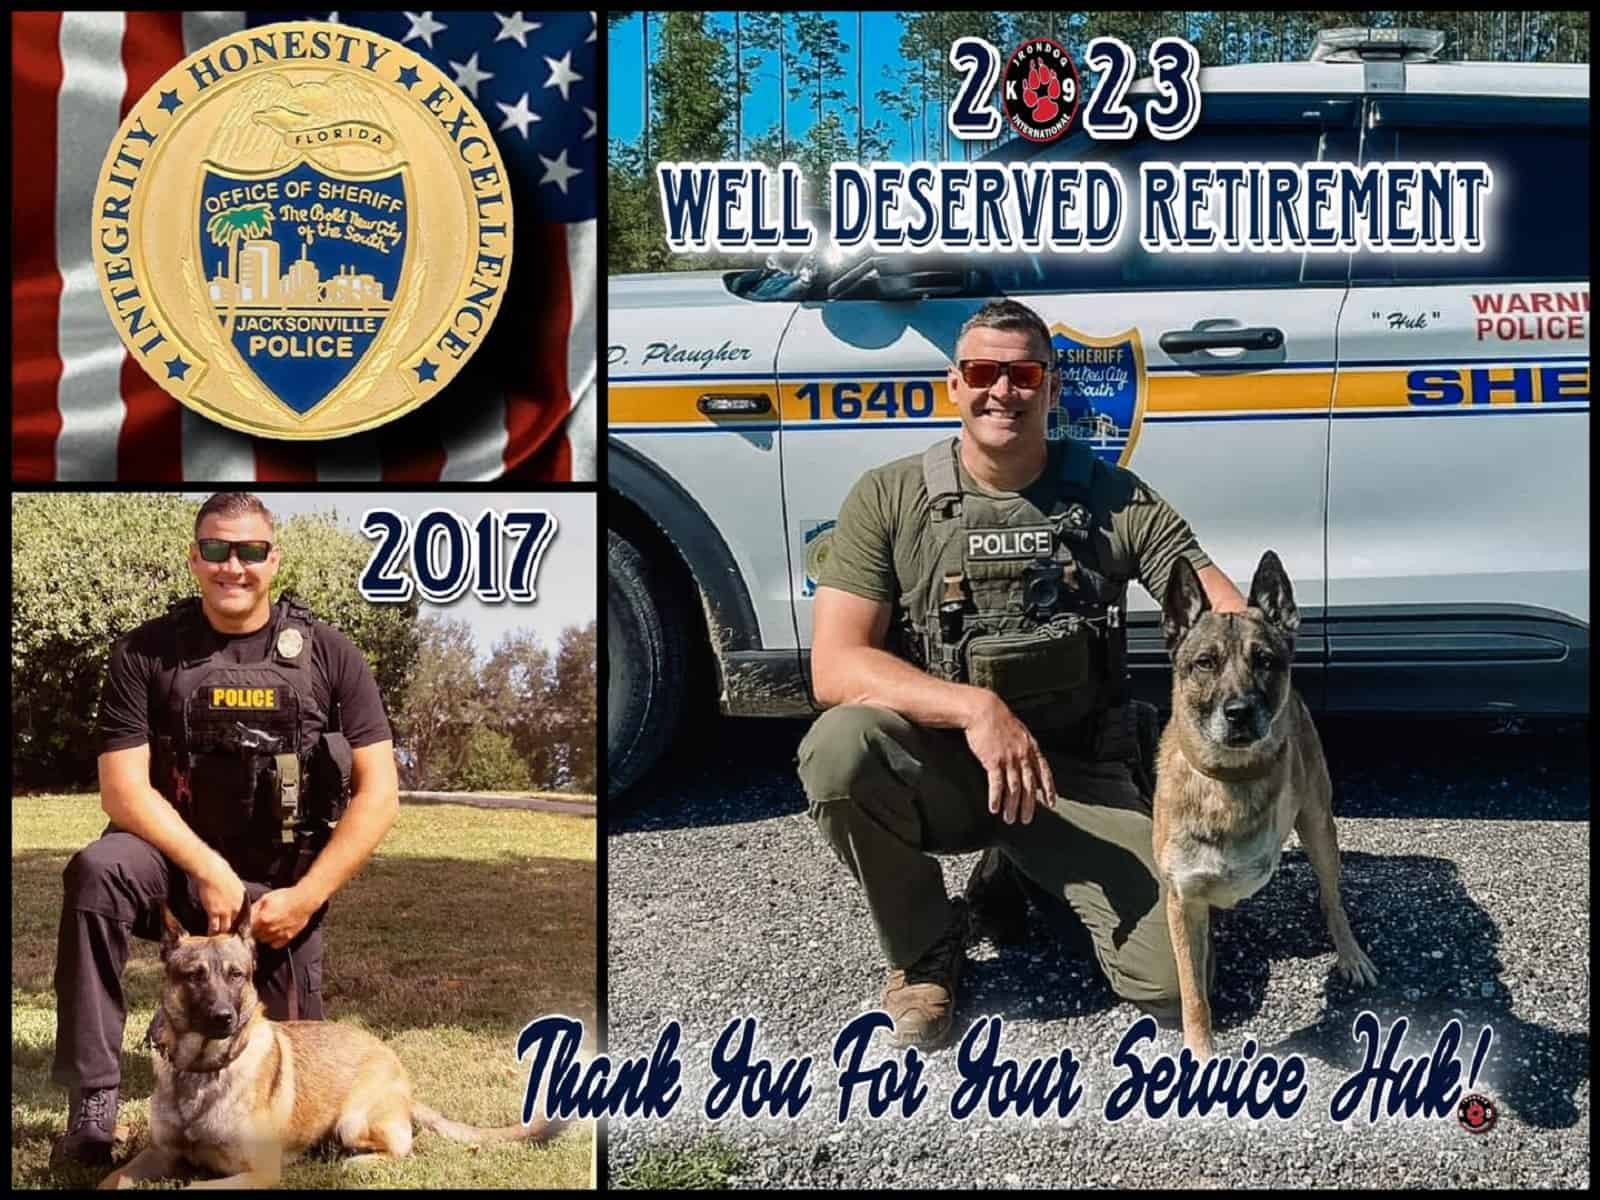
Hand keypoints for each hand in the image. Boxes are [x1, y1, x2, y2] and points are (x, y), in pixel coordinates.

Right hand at [194, 859, 244, 934]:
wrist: (212, 871)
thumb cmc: (222, 872)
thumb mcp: (235, 881)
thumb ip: (236, 890)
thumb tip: (233, 891)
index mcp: (243, 898)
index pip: (245, 915)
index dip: (240, 922)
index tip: (238, 928)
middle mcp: (237, 906)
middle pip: (236, 923)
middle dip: (232, 930)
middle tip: (228, 937)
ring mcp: (226, 910)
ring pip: (226, 927)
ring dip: (222, 934)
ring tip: (219, 940)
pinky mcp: (214, 912)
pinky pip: (214, 926)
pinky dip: (212, 932)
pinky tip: (210, 936)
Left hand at [249, 885, 317, 949]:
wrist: (305, 900)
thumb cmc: (286, 897)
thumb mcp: (266, 898)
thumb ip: (254, 908)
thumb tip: (245, 915)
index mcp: (262, 919)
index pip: (247, 928)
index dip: (247, 925)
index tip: (248, 923)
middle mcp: (269, 929)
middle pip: (255, 935)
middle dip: (255, 930)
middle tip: (259, 923)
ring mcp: (279, 935)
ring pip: (264, 940)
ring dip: (263, 935)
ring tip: (268, 927)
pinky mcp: (287, 938)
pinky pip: (275, 944)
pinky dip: (273, 940)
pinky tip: (275, 932)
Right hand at [962, 690, 1056, 825]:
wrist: (983, 710)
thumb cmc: (999, 719)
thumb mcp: (1019, 731)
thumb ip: (1025, 747)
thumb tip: (1029, 761)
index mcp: (1031, 748)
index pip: (1044, 772)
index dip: (1049, 789)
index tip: (1052, 803)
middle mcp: (1023, 755)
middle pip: (1029, 786)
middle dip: (1029, 805)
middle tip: (1027, 819)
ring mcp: (1009, 759)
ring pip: (1014, 788)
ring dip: (1012, 806)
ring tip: (1010, 819)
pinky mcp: (993, 761)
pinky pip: (997, 784)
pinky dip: (996, 798)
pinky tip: (994, 808)